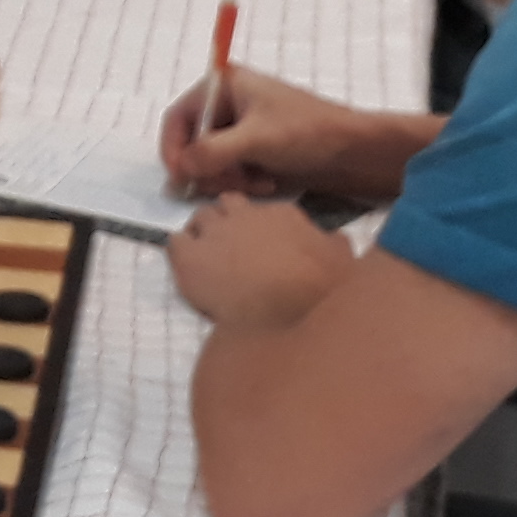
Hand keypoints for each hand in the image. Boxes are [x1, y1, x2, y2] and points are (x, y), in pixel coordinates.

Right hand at [158, 59, 377, 200]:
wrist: (356, 152)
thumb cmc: (308, 132)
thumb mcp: (255, 140)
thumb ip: (211, 152)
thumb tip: (179, 171)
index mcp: (225, 85)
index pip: (178, 119)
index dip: (174, 149)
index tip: (179, 179)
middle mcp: (230, 104)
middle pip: (193, 143)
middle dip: (209, 168)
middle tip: (231, 183)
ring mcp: (244, 129)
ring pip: (212, 162)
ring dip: (229, 178)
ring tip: (257, 183)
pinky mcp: (257, 150)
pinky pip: (232, 171)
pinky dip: (244, 182)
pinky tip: (267, 183)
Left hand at [165, 194, 352, 334]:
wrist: (284, 312)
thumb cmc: (319, 289)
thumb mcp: (341, 260)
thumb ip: (335, 244)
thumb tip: (336, 239)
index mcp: (281, 214)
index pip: (262, 209)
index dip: (259, 227)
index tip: (261, 244)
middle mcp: (244, 215)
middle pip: (227, 205)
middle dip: (227, 221)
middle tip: (231, 247)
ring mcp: (214, 233)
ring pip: (200, 217)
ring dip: (203, 232)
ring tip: (207, 256)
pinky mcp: (189, 256)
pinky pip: (174, 241)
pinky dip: (179, 250)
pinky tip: (188, 267)